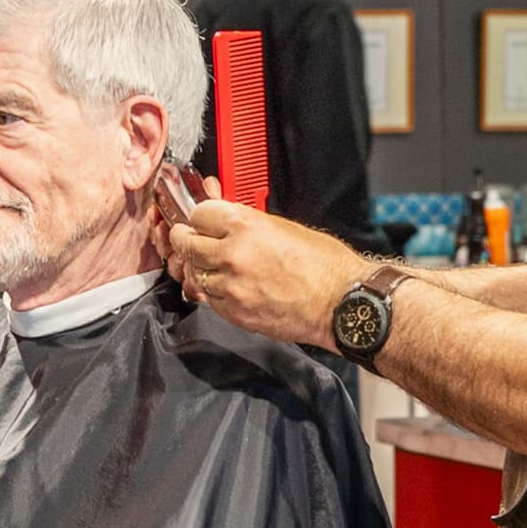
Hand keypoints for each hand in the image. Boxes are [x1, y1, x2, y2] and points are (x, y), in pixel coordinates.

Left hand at [165, 200, 363, 348]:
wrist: (340, 302)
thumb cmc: (323, 264)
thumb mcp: (282, 227)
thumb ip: (246, 224)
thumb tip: (223, 223)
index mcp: (245, 226)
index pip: (198, 214)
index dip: (199, 216)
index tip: (200, 220)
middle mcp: (232, 255)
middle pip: (186, 243)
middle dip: (187, 240)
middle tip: (191, 239)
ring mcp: (231, 287)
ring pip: (195, 273)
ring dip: (201, 268)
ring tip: (218, 266)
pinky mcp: (235, 313)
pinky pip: (209, 299)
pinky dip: (215, 292)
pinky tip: (230, 287)